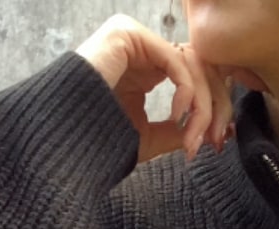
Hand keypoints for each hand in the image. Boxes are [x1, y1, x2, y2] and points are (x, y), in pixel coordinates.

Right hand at [76, 13, 240, 164]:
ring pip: (191, 64)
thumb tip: (200, 135)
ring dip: (201, 104)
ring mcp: (136, 38)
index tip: (214, 142)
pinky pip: (174, 59)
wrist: (64, 135)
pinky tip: (179, 114)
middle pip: (199, 67)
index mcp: (147, 68)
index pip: (193, 78)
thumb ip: (174, 132)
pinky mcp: (130, 35)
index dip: (209, 110)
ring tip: (192, 135)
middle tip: (214, 140)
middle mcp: (144, 49)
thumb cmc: (96, 138)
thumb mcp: (145, 137)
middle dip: (213, 107)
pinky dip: (186, 90)